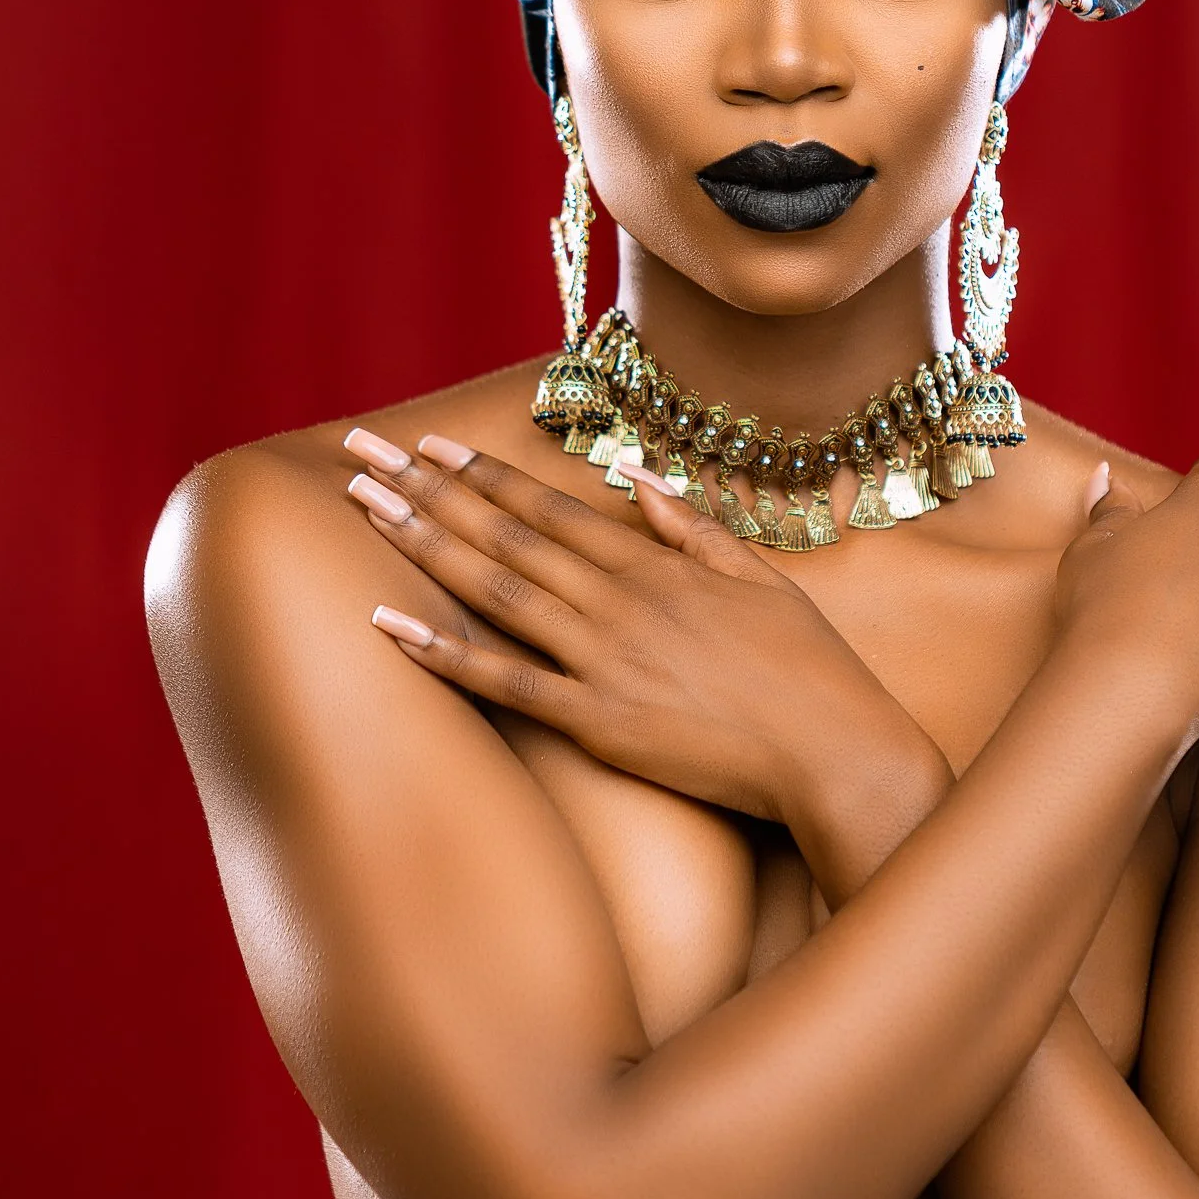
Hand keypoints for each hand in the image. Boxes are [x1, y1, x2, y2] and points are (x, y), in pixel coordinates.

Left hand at [342, 428, 928, 824]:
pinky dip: (444, 652)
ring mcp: (603, 660)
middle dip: (427, 491)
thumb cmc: (807, 666)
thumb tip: (638, 481)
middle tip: (364, 456)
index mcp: (655, 563)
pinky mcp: (598, 722)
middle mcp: (618, 600)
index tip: (429, 447)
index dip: (482, 474)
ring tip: (366, 510)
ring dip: (424, 545)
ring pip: (494, 590)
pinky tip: (390, 625)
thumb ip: (692, 527)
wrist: (833, 751)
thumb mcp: (758, 576)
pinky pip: (505, 682)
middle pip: (504, 534)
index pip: (550, 506)